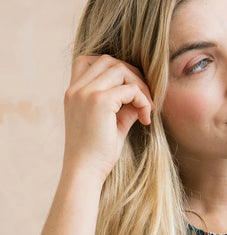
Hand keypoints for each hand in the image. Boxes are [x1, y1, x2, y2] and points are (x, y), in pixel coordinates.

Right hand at [62, 54, 152, 183]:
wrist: (84, 173)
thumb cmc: (96, 154)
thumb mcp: (110, 124)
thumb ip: (122, 106)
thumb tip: (141, 95)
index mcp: (73, 92)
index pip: (90, 61)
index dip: (114, 69)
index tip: (128, 92)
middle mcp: (76, 89)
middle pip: (109, 61)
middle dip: (132, 75)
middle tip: (144, 100)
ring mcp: (86, 93)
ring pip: (120, 69)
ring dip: (139, 86)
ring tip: (146, 108)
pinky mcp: (100, 102)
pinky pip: (131, 89)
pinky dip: (143, 100)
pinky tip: (145, 119)